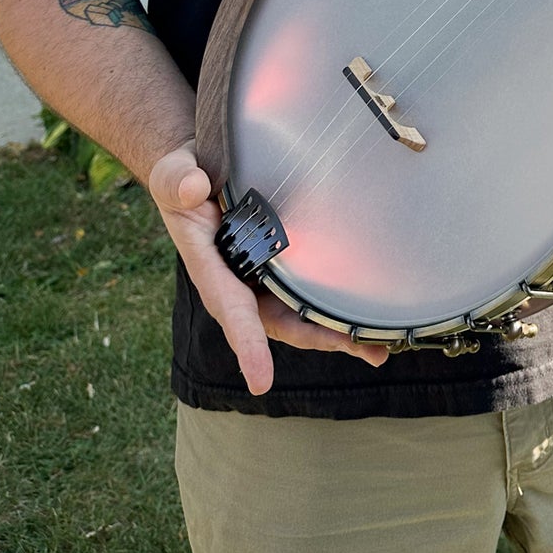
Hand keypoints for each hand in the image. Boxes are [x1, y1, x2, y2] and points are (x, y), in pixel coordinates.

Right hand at [148, 141, 388, 395]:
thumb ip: (177, 181)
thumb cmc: (182, 177)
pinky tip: (366, 312)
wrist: (195, 171)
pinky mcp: (280, 261)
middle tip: (366, 354)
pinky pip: (306, 286)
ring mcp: (261, 274)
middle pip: (278, 321)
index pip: (230, 307)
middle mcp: (237, 280)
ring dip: (335, 331)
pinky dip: (332, 302)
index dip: (247, 344)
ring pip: (298, 310)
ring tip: (378, 349)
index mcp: (209, 266)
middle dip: (318, 340)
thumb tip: (191, 189)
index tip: (261, 382)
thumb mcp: (174, 174)